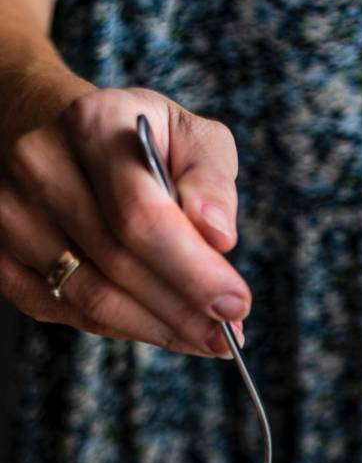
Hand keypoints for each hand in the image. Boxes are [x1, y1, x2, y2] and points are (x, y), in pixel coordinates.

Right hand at [0, 85, 249, 354]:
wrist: (52, 132)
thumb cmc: (134, 141)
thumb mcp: (186, 135)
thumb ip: (211, 179)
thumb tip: (219, 235)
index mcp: (91, 125)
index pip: (142, 216)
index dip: (193, 270)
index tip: (237, 303)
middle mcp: (39, 166)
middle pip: (118, 264)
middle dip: (183, 309)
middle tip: (227, 334)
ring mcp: (11, 215)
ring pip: (92, 299)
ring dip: (158, 329)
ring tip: (204, 337)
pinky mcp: (2, 258)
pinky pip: (70, 314)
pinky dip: (124, 329)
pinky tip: (161, 328)